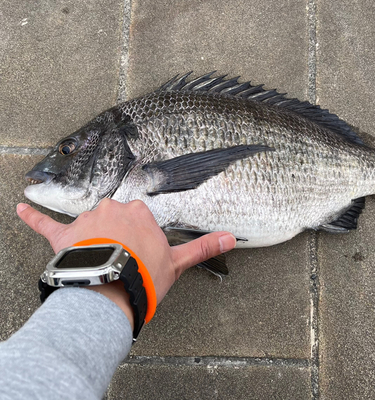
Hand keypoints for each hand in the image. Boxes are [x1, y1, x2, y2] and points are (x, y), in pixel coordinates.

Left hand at [17, 199, 235, 327]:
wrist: (112, 291)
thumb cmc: (144, 275)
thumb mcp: (177, 263)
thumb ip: (203, 247)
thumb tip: (230, 238)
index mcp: (139, 213)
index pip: (139, 218)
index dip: (139, 238)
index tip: (139, 254)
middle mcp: (113, 209)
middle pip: (115, 218)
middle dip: (117, 236)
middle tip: (120, 260)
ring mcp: (88, 220)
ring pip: (88, 223)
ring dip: (90, 237)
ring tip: (97, 261)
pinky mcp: (65, 235)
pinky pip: (45, 223)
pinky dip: (32, 215)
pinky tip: (20, 206)